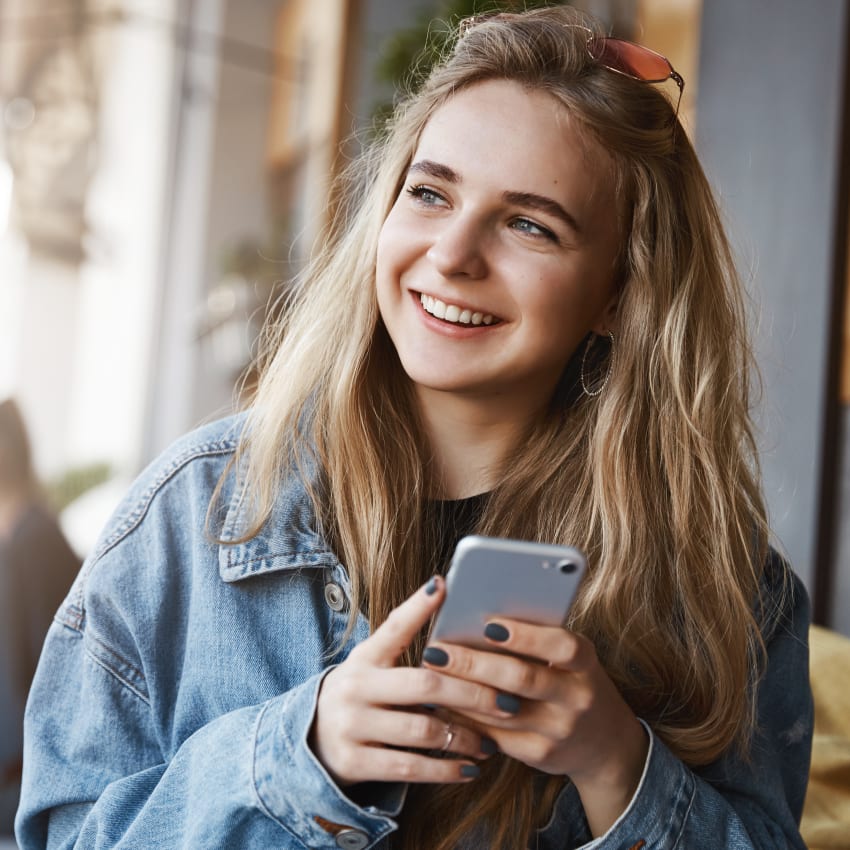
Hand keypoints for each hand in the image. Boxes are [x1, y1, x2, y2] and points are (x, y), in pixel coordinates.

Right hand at [310, 577, 503, 786]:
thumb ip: (405, 643)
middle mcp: (355, 687)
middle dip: (473, 694)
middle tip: (508, 703)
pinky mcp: (353, 762)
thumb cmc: (361, 694)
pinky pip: (409, 768)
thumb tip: (446, 596)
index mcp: (365, 657)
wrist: (310, 740)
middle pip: (425, 685)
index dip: (417, 607)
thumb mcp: (372, 664)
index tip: (443, 586)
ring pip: (422, 730)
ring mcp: (352, 725)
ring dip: (465, 737)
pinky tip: (469, 769)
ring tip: (492, 742)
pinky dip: (445, 770)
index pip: (394, 626)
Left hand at [423, 619, 648, 835]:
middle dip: (473, 664)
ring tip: (428, 674)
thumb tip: (477, 618)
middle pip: (522, 678)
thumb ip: (536, 639)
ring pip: (501, 711)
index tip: (487, 624)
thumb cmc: (572, 680)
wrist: (604, 742)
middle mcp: (577, 697)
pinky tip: (441, 703)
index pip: (561, 645)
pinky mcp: (540, 754)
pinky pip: (495, 736)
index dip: (525, 636)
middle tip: (435, 651)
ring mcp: (559, 730)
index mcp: (585, 662)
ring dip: (459, 692)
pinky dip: (465, 718)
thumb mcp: (570, 658)